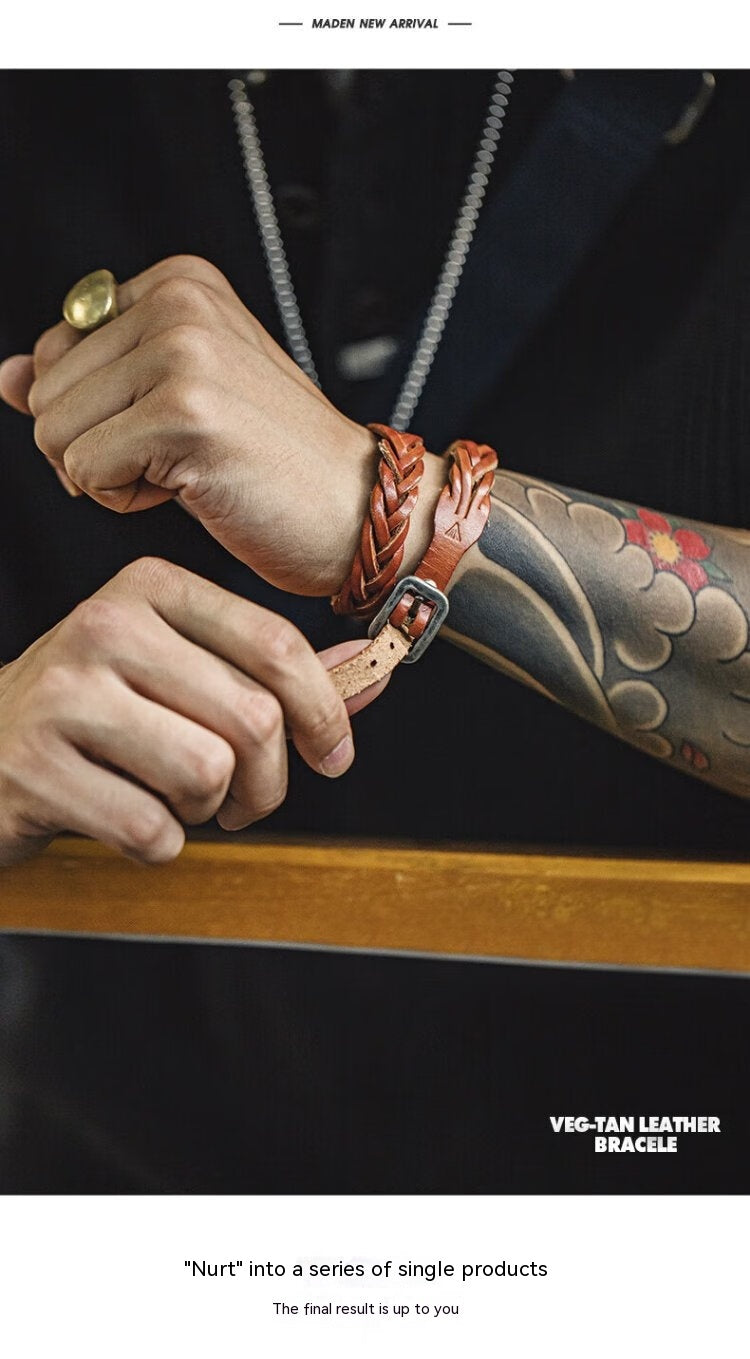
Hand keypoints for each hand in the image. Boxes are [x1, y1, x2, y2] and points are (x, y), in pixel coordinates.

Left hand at [0, 255, 444, 594]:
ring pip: (53, 432)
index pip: (55, 349)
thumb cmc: (273, 461)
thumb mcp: (174, 400)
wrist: (356, 509)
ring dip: (107, 475)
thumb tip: (5, 378)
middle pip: (45, 392)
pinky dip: (123, 501)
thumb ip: (88, 380)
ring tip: (185, 471)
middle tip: (179, 458)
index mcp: (179, 283)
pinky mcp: (184, 414)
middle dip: (95, 446)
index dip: (99, 411)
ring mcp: (184, 354)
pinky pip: (84, 470)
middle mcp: (180, 303)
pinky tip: (190, 490)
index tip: (172, 427)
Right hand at [0, 557, 385, 866]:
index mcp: (150, 588)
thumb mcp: (179, 668)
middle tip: (243, 801)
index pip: (276, 645)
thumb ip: (273, 671)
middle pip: (252, 719)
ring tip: (175, 801)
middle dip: (267, 783)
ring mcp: (62, 694)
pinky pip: (151, 830)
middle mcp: (104, 625)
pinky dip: (156, 845)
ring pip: (208, 775)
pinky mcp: (34, 767)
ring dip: (208, 812)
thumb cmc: (96, 710)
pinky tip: (125, 818)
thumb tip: (374, 670)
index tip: (334, 756)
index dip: (325, 713)